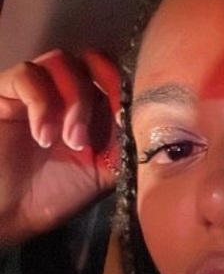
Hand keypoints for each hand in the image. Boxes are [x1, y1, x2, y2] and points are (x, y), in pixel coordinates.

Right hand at [0, 49, 120, 246]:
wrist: (4, 213)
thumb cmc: (53, 196)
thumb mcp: (104, 174)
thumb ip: (128, 147)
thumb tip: (158, 132)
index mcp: (99, 114)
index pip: (120, 80)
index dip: (129, 90)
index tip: (130, 119)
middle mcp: (71, 97)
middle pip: (95, 61)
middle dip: (105, 84)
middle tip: (107, 119)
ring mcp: (39, 91)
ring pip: (64, 62)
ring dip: (75, 101)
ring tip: (70, 141)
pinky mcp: (7, 92)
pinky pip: (29, 74)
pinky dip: (41, 103)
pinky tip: (43, 136)